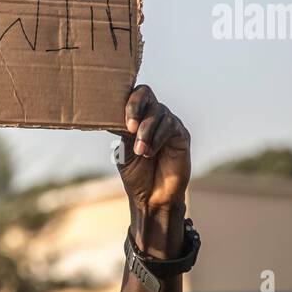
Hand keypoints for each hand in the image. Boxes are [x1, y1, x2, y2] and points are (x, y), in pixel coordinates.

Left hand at [115, 85, 190, 254]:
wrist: (152, 197)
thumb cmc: (136, 174)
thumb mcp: (123, 149)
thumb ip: (121, 130)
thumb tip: (110, 113)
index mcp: (138, 118)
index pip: (135, 95)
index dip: (127, 100)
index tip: (120, 119)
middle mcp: (154, 117)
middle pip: (146, 95)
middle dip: (134, 109)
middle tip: (128, 128)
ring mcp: (169, 124)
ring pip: (158, 112)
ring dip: (145, 131)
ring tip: (140, 151)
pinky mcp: (182, 135)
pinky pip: (170, 125)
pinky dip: (157, 137)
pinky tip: (150, 151)